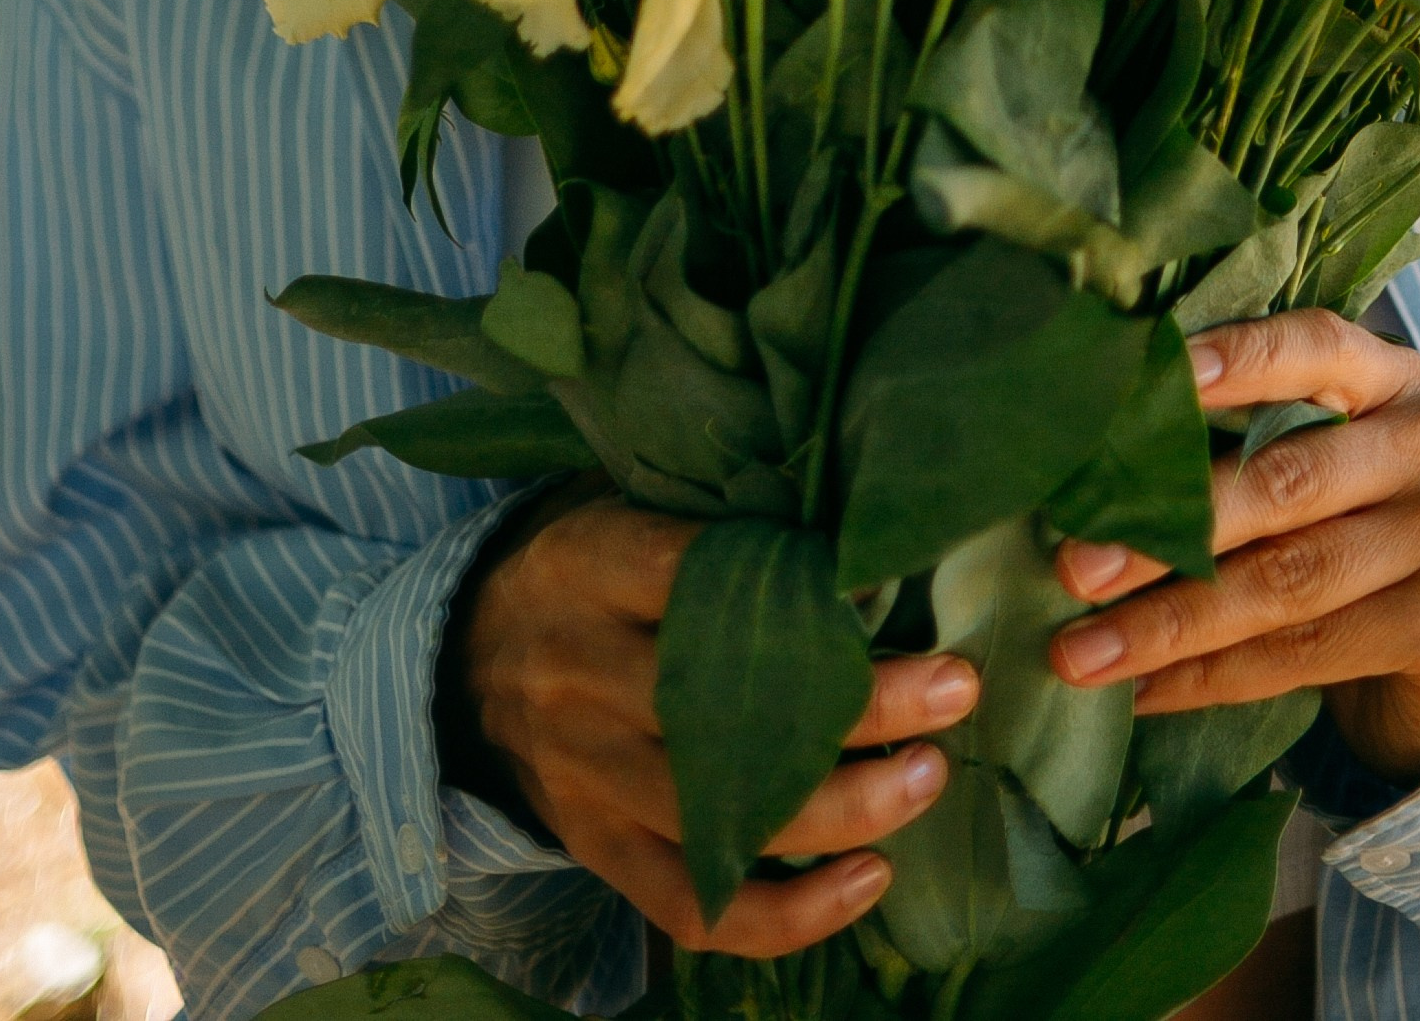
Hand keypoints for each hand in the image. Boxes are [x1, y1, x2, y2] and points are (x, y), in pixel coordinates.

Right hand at [452, 488, 978, 955]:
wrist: (464, 662)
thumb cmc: (585, 568)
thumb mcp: (619, 504)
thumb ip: (709, 514)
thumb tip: (849, 517)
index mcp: (590, 568)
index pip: (695, 576)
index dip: (798, 589)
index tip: (887, 583)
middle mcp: (582, 677)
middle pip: (727, 707)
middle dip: (857, 706)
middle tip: (955, 687)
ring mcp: (590, 777)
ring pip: (725, 815)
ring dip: (844, 807)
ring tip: (931, 776)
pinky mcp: (599, 850)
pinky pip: (696, 907)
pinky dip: (789, 914)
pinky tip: (869, 879)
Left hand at [1046, 310, 1419, 786]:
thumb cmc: (1356, 529)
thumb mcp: (1321, 460)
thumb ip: (1248, 437)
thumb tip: (1095, 456)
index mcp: (1395, 376)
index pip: (1315, 346)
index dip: (1237, 358)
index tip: (1157, 372)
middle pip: (1286, 480)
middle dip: (1167, 526)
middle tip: (1073, 564)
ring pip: (1290, 579)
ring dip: (1171, 621)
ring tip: (1081, 649)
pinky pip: (1309, 653)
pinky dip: (1213, 677)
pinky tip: (1144, 691)